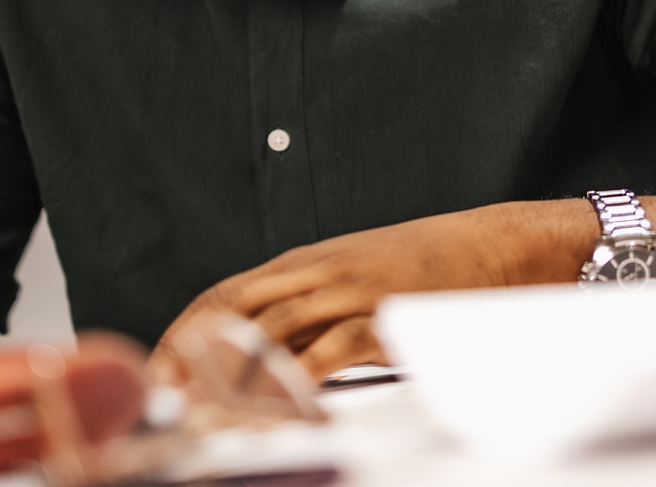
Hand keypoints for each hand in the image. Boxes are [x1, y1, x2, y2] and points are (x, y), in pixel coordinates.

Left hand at [158, 205, 531, 380]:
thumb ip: (314, 301)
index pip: (226, 294)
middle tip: (162, 399)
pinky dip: (303, 377)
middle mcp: (319, 272)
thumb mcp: (358, 270)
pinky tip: (282, 404)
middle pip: (235, 312)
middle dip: (191, 357)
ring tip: (203, 410)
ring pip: (273, 330)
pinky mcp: (386, 315)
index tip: (157, 371)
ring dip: (233, 372)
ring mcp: (351, 291)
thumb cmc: (430, 264)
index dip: (184, 332)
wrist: (499, 245)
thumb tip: (266, 347)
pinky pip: (333, 348)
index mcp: (308, 262)